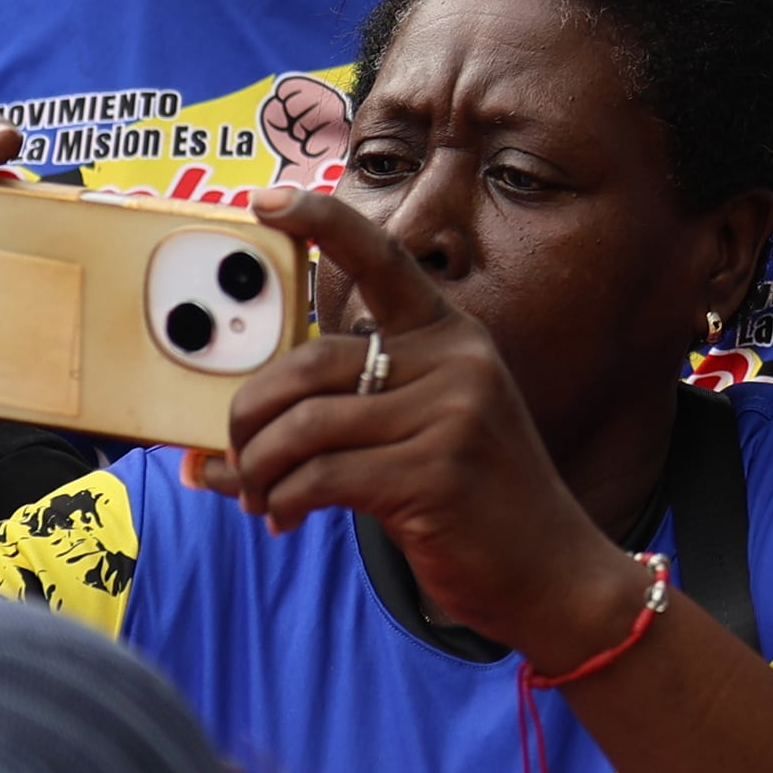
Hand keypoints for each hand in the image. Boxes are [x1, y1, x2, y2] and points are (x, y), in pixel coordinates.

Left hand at [199, 189, 655, 668]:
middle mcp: (456, 361)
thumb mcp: (425, 433)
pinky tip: (287, 519)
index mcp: (452, 335)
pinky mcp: (435, 474)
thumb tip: (222, 444)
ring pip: (305, 426)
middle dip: (249, 413)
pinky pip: (321, 477)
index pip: (383, 258)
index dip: (321, 222)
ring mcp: (451, 416)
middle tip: (233, 453)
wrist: (551, 572)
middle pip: (310, 363)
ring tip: (259, 498)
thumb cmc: (472, 503)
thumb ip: (343, 416)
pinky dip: (284, 501)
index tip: (264, 200)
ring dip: (259, 469)